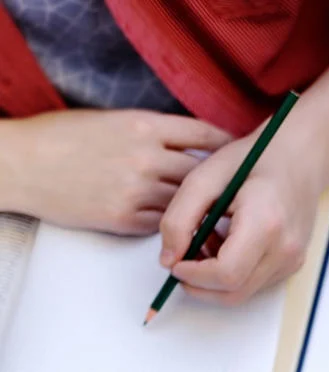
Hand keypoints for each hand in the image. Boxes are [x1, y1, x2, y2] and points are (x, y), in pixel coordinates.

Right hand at [0, 110, 230, 234]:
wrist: (21, 165)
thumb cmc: (62, 138)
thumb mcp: (111, 120)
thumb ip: (152, 131)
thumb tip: (191, 146)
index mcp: (143, 124)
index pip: (203, 133)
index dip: (227, 145)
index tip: (239, 153)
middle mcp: (144, 156)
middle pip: (203, 173)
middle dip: (222, 183)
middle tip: (239, 192)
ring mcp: (136, 190)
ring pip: (188, 203)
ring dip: (203, 210)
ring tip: (220, 215)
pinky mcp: (125, 218)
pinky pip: (165, 224)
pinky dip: (177, 225)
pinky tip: (186, 227)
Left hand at [160, 131, 322, 305]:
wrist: (300, 158)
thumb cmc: (253, 160)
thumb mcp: (204, 177)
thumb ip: (179, 217)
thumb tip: (168, 259)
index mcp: (265, 223)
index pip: (226, 273)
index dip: (194, 276)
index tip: (174, 263)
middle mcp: (285, 250)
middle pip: (234, 292)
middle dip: (200, 285)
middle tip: (181, 262)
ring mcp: (292, 261)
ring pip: (243, 292)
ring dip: (215, 279)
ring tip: (206, 243)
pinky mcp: (293, 265)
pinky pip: (256, 284)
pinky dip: (232, 274)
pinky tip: (225, 245)